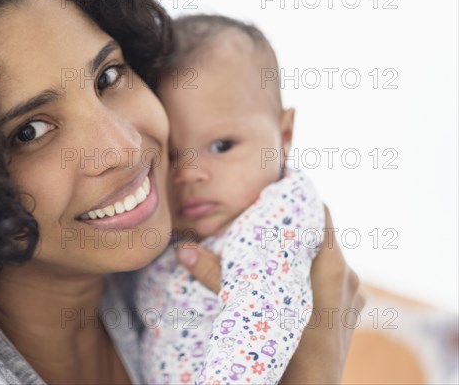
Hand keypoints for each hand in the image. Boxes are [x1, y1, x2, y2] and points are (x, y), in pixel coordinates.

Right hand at [177, 205, 364, 383]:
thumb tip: (184, 250)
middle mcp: (348, 276)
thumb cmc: (285, 351)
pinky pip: (333, 279)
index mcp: (331, 267)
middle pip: (320, 236)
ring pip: (326, 259)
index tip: (279, 187)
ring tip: (276, 246)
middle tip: (267, 217)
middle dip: (294, 227)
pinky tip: (291, 278)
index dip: (299, 198)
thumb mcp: (247, 309)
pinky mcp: (351, 311)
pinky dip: (313, 273)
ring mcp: (353, 295)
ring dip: (304, 251)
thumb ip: (216, 277)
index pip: (320, 214)